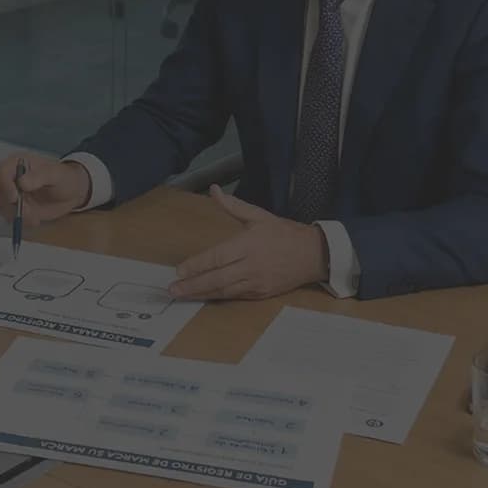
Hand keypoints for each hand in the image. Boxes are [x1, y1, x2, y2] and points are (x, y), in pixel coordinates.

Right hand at [0, 154, 91, 227]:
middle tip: (29, 212)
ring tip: (35, 217)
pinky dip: (20, 221)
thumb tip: (21, 182)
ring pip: (1, 206)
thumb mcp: (56, 175)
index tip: (14, 197)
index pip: (1, 172)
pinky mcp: (16, 208)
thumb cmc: (64, 178)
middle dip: (12, 205)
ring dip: (16, 215)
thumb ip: (39, 176)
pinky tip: (34, 219)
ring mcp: (12, 194)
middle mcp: (11, 178)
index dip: (4, 185)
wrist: (72, 192)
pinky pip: (9, 217)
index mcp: (18, 163)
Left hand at [168, 187, 329, 300]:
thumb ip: (233, 205)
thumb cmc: (284, 233)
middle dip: (193, 285)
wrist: (314, 255)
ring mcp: (256, 282)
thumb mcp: (259, 215)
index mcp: (248, 244)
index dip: (197, 265)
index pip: (217, 257)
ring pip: (225, 291)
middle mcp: (251, 266)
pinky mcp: (262, 293)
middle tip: (173, 290)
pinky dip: (219, 297)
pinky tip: (205, 297)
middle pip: (217, 278)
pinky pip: (236, 296)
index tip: (179, 271)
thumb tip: (213, 190)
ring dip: (202, 294)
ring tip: (183, 296)